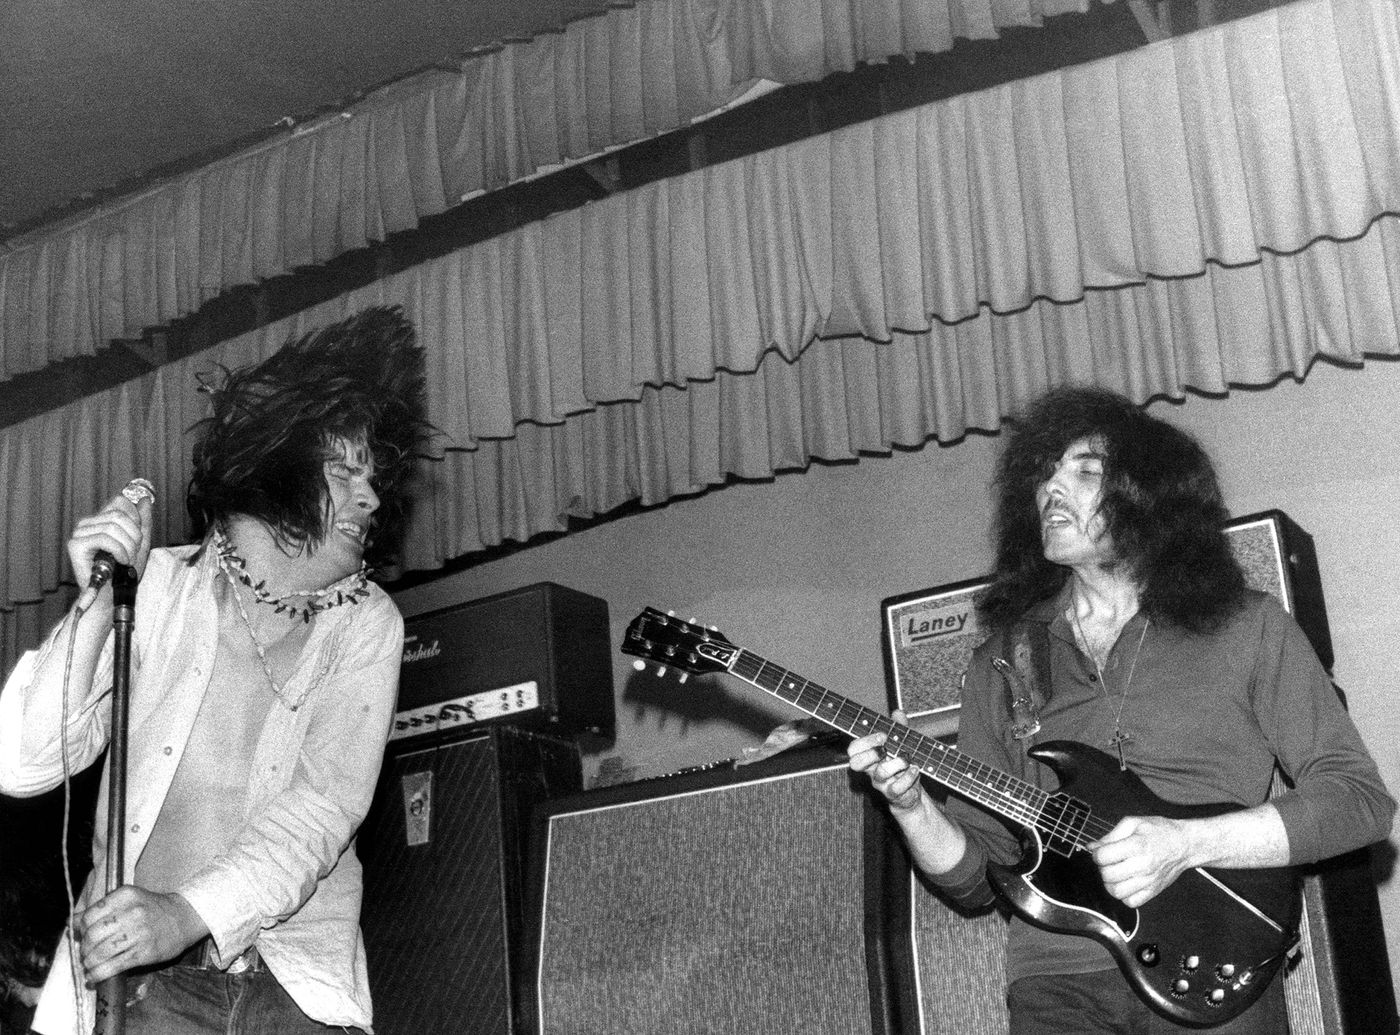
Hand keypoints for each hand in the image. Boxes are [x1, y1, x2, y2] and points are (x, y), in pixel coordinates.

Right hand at [68, 481, 154, 595]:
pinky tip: (120, 561)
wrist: (111, 596)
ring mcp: (80, 533)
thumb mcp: (140, 544)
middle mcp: (88, 523)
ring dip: (128, 546)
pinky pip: (104, 538)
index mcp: (101, 520)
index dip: (136, 519)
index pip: (121, 502)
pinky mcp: (75, 545)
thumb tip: (145, 499)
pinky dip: (119, 551)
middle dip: (134, 536)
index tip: (137, 540)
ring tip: (127, 560)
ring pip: (113, 526)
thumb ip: (143, 521)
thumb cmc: (123, 573)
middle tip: (133, 554)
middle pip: (119, 515)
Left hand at [76, 886, 205, 984]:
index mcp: (125, 896)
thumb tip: (71, 922)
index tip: (84, 936)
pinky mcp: (143, 953)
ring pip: (100, 953)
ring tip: (90, 965)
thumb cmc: (152, 909)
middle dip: (84, 949)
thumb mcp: (129, 901)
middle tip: (87, 954)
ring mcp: (138, 933)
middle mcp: (132, 913)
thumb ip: (101, 910)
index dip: (81, 929)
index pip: (89, 915)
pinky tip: (94, 976)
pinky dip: (98, 974)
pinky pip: (112, 966)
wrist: (184, 918)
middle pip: (92, 935)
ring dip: (89, 963)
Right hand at [847, 709, 923, 812]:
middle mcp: (871, 770)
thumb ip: (899, 728)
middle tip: (886, 748)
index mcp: (870, 757)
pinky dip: (908, 777)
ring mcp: (881, 784)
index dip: (865, 741)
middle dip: (870, 753)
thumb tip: (898, 712)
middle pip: (855, 763)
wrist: (910, 793)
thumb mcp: (901, 745)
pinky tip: (915, 769)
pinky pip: (896, 788)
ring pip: (880, 773)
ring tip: (907, 758)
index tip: (883, 735)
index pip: (853, 749)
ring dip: (897, 763)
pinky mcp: (893, 794)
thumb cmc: (902, 766)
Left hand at [1089, 815, 1191, 907]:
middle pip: (1107, 875)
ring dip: (1110, 883)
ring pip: (1116, 892)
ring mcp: (1149, 881)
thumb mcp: (1133, 823)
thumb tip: (1092, 846)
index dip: (1096, 853)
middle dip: (1102, 868)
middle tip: (1108, 862)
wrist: (1185, 844)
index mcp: (1137, 845)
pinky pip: (1131, 902)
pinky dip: (1123, 895)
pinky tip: (1125, 883)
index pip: (1103, 857)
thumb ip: (1110, 835)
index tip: (1100, 851)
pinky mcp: (1154, 891)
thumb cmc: (1160, 832)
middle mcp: (1143, 865)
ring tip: (1115, 873)